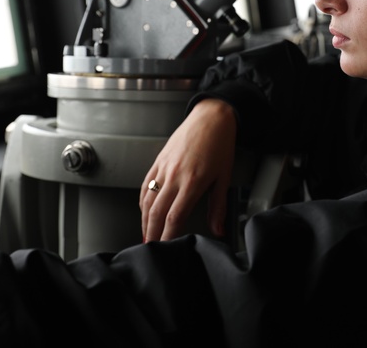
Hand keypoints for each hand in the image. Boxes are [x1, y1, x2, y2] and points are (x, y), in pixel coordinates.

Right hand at [140, 98, 236, 241]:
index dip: (168, 236)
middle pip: (157, 212)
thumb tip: (218, 229)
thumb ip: (218, 206)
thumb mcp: (224, 177)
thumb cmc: (220, 144)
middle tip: (151, 248)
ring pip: (148, 200)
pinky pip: (146, 184)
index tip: (165, 248)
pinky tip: (144, 211)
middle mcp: (175, 175)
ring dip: (145, 220)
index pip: (175, 216)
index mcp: (193, 181)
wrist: (211, 117)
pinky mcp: (158, 160)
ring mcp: (164, 167)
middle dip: (152, 233)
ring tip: (146, 235)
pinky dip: (143, 201)